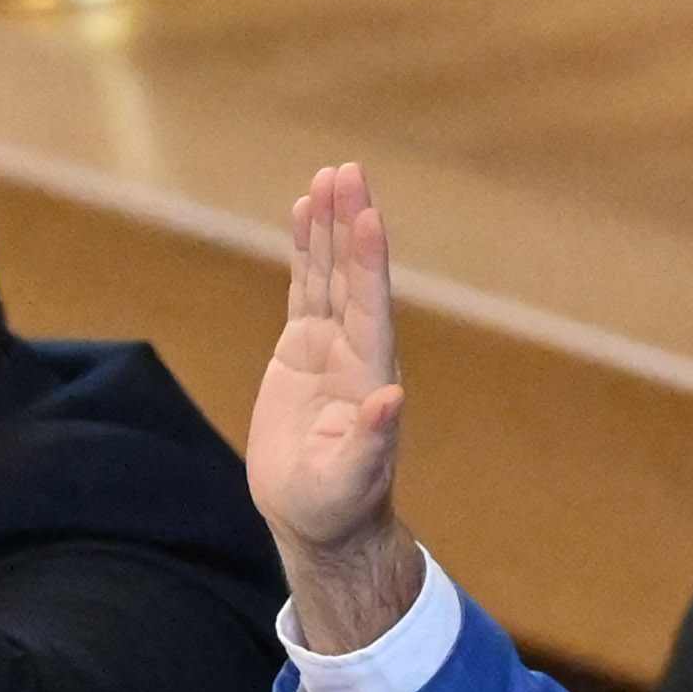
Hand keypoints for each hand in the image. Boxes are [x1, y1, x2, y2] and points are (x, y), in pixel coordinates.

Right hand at [251, 163, 425, 658]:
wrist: (321, 520)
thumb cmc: (338, 507)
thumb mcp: (351, 481)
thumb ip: (372, 441)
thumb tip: (391, 399)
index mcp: (369, 375)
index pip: (369, 307)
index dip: (368, 262)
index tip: (367, 216)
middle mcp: (355, 350)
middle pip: (352, 275)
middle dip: (351, 224)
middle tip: (348, 171)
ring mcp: (329, 346)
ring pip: (330, 274)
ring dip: (330, 227)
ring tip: (329, 177)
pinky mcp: (301, 350)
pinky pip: (305, 289)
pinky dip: (306, 252)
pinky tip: (304, 214)